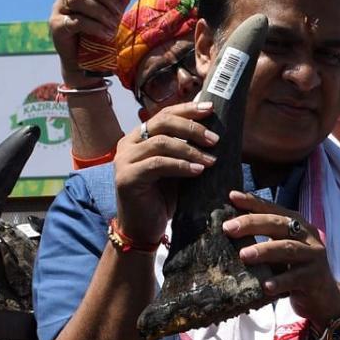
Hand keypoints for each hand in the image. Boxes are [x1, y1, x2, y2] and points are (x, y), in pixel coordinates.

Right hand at [49, 0, 137, 82]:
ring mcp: (59, 7)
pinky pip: (75, 20)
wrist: (83, 62)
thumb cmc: (98, 34)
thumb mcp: (112, 14)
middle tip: (119, 14)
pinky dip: (94, 27)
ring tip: (113, 27)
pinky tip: (106, 35)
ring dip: (100, 12)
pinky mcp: (57, 24)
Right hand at [113, 101, 219, 244]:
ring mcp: (125, 160)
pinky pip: (158, 164)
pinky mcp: (127, 177)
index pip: (164, 115)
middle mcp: (128, 144)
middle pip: (162, 123)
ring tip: (211, 160)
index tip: (210, 109)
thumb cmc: (161, 200)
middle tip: (215, 139)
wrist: (143, 230)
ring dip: (190, 150)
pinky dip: (181, 166)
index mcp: (139, 138)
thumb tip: (213, 135)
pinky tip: (198, 171)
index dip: (187, 110)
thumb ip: (184, 152)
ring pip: (161, 142)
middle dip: (192, 128)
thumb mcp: (176, 171)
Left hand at [223, 191, 339, 325]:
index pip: (273, 209)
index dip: (253, 202)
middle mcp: (308, 236)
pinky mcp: (315, 277)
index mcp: (298, 224)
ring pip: (288, 248)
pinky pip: (295, 278)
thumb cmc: (295, 270)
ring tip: (244, 255)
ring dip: (264, 250)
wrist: (324, 297)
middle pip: (279, 224)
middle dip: (252, 224)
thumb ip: (265, 237)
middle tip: (228, 228)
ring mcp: (314, 256)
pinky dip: (280, 281)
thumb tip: (231, 226)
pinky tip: (265, 286)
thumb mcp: (282, 249)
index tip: (232, 197)